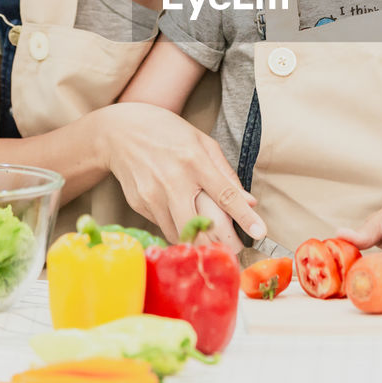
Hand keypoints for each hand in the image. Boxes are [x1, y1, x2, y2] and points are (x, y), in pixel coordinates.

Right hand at [97, 102, 264, 244]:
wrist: (120, 132)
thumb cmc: (168, 133)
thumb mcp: (202, 141)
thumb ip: (225, 172)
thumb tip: (248, 201)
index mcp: (193, 160)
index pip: (224, 193)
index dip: (244, 216)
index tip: (260, 232)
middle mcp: (172, 180)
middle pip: (197, 225)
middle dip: (216, 244)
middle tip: (232, 250)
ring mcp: (152, 195)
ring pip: (179, 233)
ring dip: (197, 240)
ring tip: (210, 238)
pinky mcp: (139, 205)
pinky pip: (164, 226)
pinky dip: (177, 228)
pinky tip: (182, 218)